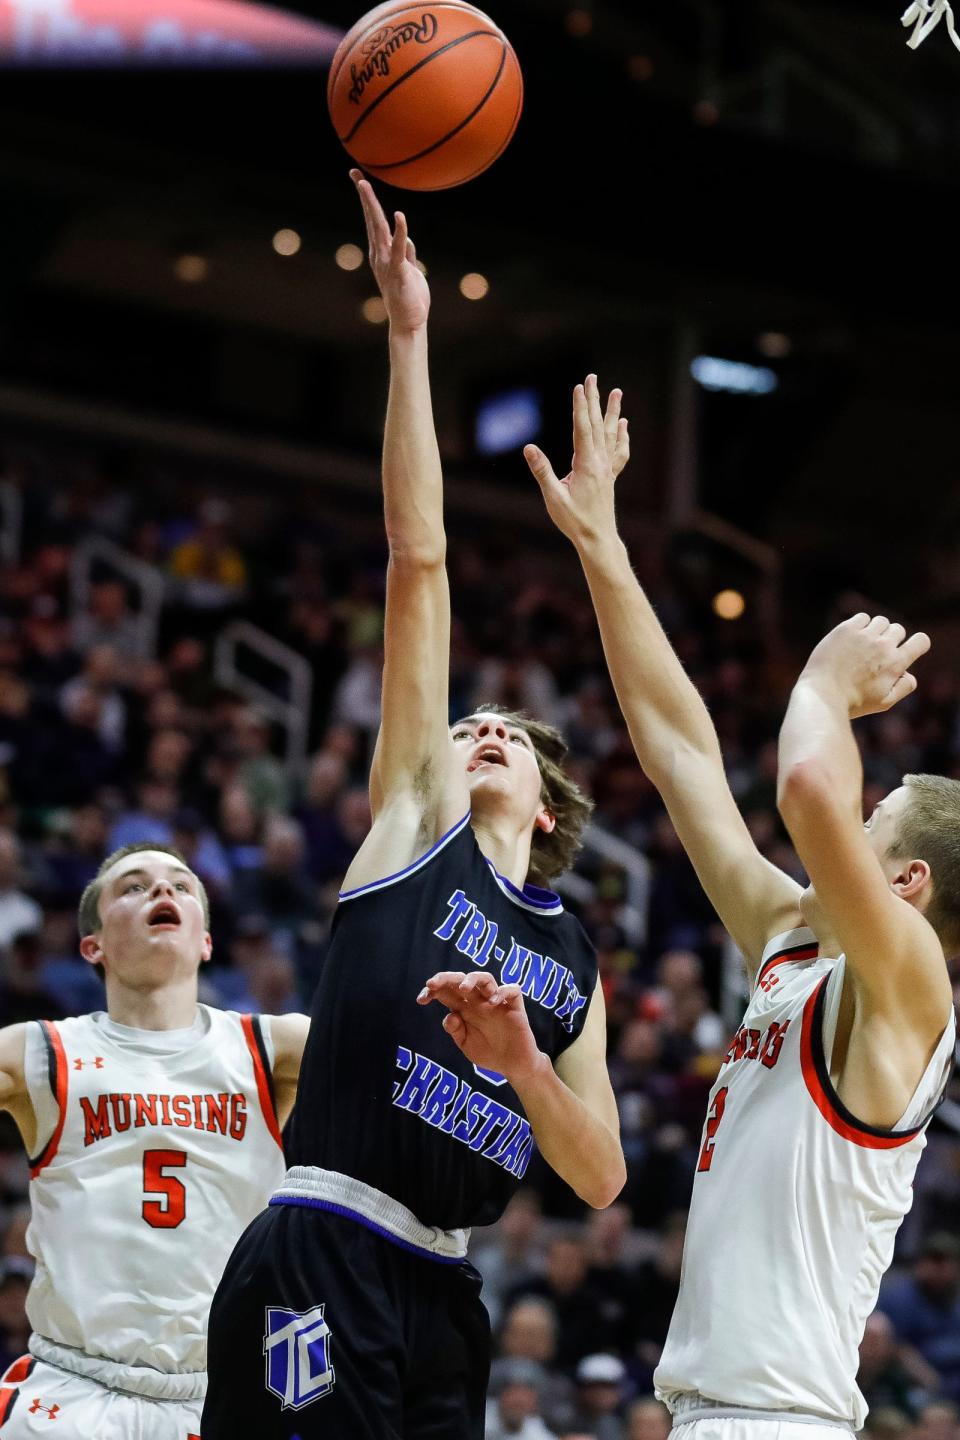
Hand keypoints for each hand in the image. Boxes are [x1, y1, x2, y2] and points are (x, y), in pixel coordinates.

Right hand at [351, 168, 429, 332]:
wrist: (409, 323)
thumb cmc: (409, 298)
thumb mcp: (409, 270)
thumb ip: (407, 254)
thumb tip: (407, 240)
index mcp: (382, 252)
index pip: (373, 221)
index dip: (367, 201)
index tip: (360, 179)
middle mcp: (380, 255)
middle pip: (371, 219)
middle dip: (364, 196)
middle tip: (356, 175)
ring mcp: (387, 263)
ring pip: (378, 229)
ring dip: (372, 207)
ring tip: (365, 186)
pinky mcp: (399, 271)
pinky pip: (400, 248)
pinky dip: (400, 231)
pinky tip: (399, 216)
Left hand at [417, 970, 545, 1086]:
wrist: (513, 1065)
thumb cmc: (489, 1053)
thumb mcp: (466, 1045)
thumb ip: (456, 1031)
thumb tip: (449, 1016)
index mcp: (464, 1009)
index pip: (446, 992)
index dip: (432, 991)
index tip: (421, 999)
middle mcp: (478, 1002)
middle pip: (462, 980)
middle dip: (446, 978)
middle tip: (432, 984)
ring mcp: (496, 1003)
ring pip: (485, 978)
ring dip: (473, 979)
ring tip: (464, 988)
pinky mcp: (515, 1007)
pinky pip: (511, 990)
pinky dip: (502, 991)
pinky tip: (492, 1002)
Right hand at [523, 374, 628, 547]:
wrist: (597, 538)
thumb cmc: (574, 521)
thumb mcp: (553, 497)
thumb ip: (542, 471)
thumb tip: (528, 448)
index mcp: (586, 465)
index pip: (582, 428)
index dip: (580, 406)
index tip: (579, 386)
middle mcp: (600, 462)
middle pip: (597, 424)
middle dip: (593, 400)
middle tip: (592, 378)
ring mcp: (607, 468)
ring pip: (611, 433)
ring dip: (612, 411)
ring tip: (616, 392)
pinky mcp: (609, 476)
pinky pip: (618, 451)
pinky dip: (621, 436)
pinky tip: (623, 425)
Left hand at [801, 613, 930, 717]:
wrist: (822, 694)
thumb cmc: (853, 702)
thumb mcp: (884, 702)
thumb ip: (904, 687)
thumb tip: (909, 672)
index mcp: (896, 663)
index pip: (922, 641)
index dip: (917, 643)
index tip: (905, 649)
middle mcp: (883, 646)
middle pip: (898, 629)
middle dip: (890, 639)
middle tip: (874, 655)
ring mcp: (864, 635)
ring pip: (881, 621)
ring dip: (875, 631)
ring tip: (861, 647)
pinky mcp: (846, 629)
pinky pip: (862, 617)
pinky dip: (860, 625)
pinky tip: (850, 640)